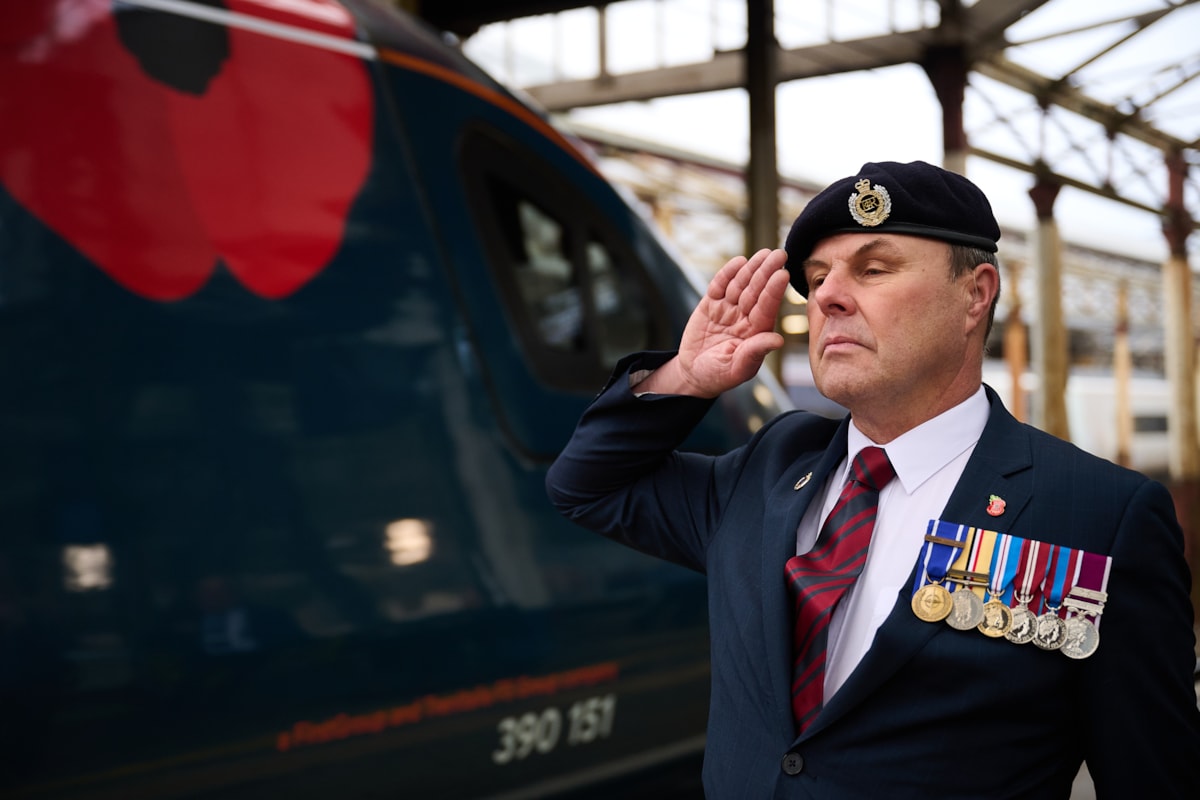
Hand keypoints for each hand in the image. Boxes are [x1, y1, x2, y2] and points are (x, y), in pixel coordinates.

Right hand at [639, 248, 788, 396]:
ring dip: (751, 269)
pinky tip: (739, 262)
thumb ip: (755, 352)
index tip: (783, 274)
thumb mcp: (737, 369)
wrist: (693, 374)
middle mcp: (745, 317)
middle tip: (778, 254)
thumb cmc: (719, 375)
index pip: (766, 307)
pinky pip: (719, 286)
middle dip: (766, 272)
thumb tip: (778, 340)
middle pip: (756, 291)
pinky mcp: (710, 304)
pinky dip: (727, 274)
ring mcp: (728, 309)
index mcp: (756, 332)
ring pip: (740, 285)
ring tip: (762, 253)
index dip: (774, 291)